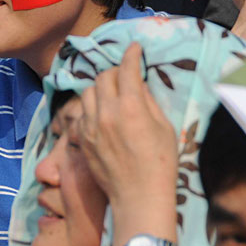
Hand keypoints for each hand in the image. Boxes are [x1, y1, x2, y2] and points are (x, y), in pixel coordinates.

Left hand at [78, 43, 178, 210]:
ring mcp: (90, 126)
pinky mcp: (81, 140)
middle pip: (104, 77)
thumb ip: (149, 101)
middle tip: (126, 75)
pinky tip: (103, 115)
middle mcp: (106, 112)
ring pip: (88, 92)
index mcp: (130, 107)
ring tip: (112, 94)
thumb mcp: (164, 127)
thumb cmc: (160, 163)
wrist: (139, 197)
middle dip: (116, 71)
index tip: (135, 48)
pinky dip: (92, 108)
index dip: (131, 54)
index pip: (127, 69)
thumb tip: (138, 85)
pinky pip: (82, 113)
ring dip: (101, 88)